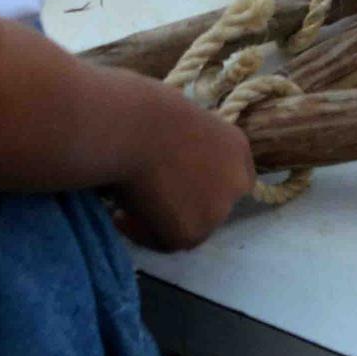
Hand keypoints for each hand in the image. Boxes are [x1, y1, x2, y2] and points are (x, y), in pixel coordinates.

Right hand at [113, 95, 255, 250]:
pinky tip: (120, 215)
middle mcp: (236, 182)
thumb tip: (171, 161)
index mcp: (236, 147)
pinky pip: (164, 242)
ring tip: (127, 205)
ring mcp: (218, 211)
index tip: (175, 185)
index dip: (203, 185)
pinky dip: (142, 233)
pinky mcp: (192, 233)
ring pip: (188, 227)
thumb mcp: (181, 123)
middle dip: (183, 206)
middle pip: (212, 206)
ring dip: (161, 221)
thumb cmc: (147, 113)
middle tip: (149, 199)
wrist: (134, 129)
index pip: (231, 178)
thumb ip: (189, 148)